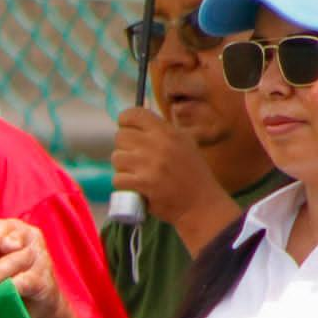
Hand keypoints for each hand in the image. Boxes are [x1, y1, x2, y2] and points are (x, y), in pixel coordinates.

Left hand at [0, 217, 64, 317]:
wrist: (37, 303)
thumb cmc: (8, 277)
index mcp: (12, 229)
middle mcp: (29, 237)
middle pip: (8, 242)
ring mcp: (40, 256)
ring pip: (16, 261)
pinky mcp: (45, 278)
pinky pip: (26, 280)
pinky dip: (12, 287)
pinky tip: (2, 295)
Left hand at [109, 107, 237, 250]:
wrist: (201, 203)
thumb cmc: (192, 174)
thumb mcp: (184, 143)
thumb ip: (162, 132)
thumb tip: (135, 125)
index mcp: (168, 132)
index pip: (135, 115)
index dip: (125, 120)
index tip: (125, 128)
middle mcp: (158, 144)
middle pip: (120, 136)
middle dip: (124, 148)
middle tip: (133, 158)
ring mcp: (149, 164)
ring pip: (116, 158)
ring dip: (123, 167)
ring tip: (136, 173)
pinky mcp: (142, 183)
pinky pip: (118, 178)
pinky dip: (124, 184)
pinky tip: (135, 186)